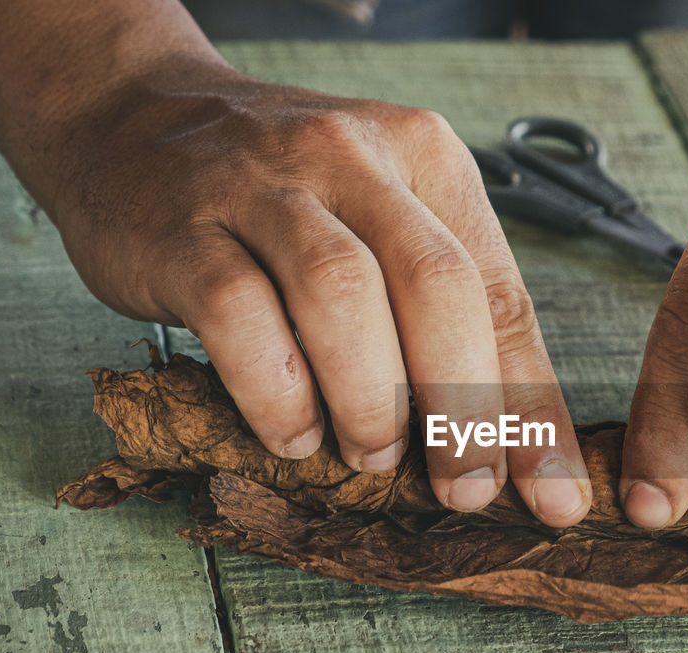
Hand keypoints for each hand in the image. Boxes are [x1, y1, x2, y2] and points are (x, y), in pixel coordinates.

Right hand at [39, 64, 591, 525]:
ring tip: (371, 454)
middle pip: (436, 283)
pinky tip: (292, 433)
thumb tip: (518, 457)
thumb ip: (450, 323)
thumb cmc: (288, 201)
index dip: (531, 406)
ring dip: (370, 396)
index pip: (501, 292)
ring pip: (342, 292)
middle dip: (463, 405)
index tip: (554, 496)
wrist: (132, 120)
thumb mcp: (385, 230)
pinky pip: (239, 311)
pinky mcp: (183, 228)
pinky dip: (276, 390)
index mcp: (427, 158)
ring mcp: (263, 185)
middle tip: (463, 486)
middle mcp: (353, 157)